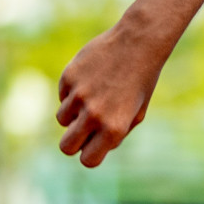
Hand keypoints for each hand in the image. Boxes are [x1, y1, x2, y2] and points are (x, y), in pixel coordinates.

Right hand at [57, 22, 162, 167]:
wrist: (138, 43)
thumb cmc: (140, 81)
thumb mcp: (136, 113)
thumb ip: (114, 135)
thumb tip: (88, 148)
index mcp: (115, 128)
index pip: (88, 160)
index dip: (89, 154)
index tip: (93, 144)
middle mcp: (95, 114)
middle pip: (66, 147)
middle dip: (73, 142)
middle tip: (83, 129)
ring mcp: (79, 95)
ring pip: (62, 119)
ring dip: (73, 113)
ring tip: (94, 96)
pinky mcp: (68, 77)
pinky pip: (63, 96)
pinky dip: (72, 92)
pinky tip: (92, 78)